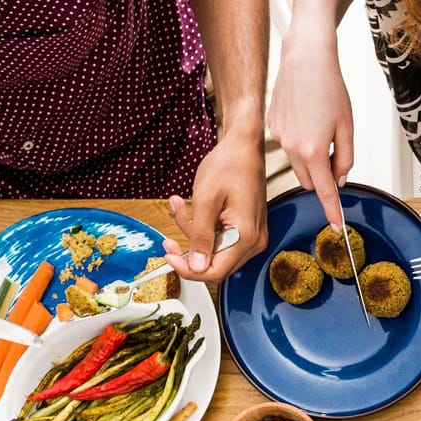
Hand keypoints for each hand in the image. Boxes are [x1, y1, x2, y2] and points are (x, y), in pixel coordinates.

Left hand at [163, 129, 266, 281]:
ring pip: (215, 252)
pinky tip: (190, 207)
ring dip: (193, 235)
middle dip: (189, 252)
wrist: (244, 148)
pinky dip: (203, 228)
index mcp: (245, 237)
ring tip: (178, 206)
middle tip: (168, 240)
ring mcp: (251, 237)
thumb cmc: (229, 166)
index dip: (188, 269)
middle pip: (216, 265)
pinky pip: (220, 240)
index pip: (215, 271)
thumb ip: (201, 236)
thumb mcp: (206, 200)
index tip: (169, 256)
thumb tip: (197, 267)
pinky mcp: (246, 230)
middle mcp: (253, 242)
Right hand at [270, 26, 353, 230]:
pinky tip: (306, 118)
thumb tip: (339, 180)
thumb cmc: (328, 87)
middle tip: (334, 151)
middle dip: (322, 177)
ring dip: (310, 159)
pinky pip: (288, 145)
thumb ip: (345, 159)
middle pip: (309, 181)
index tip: (336, 226)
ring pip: (297, 164)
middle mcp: (292, 148)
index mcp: (314, 151)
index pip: (324, 191)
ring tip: (320, 128)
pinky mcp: (272, 126)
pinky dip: (298, 142)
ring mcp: (279, 137)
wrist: (305, 59)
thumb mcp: (347, 128)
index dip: (332, 210)